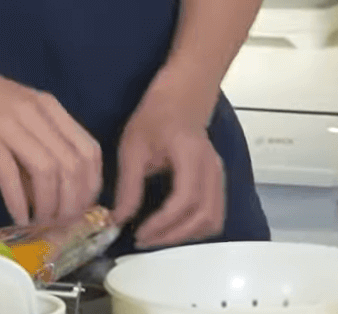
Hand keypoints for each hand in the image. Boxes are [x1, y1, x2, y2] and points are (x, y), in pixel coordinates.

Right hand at [0, 48, 102, 225]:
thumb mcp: (18, 113)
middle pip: (72, 164)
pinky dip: (18, 201)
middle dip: (73, 200)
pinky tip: (19, 217)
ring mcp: (11, 125)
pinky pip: (10, 175)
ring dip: (49, 204)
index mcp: (50, 108)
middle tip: (65, 223)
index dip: (91, 183)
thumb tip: (49, 190)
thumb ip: (36, 146)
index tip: (84, 206)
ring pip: (47, 171)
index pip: (89, 149)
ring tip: (42, 223)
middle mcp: (37, 115)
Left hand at [113, 69, 224, 248]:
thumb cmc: (156, 116)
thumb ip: (128, 186)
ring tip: (157, 236)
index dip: (163, 223)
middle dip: (173, 235)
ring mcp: (218, 175)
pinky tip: (171, 227)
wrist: (183, 96)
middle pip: (204, 216)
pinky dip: (195, 228)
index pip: (185, 199)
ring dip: (186, 235)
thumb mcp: (133, 147)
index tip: (138, 232)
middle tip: (143, 240)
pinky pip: (213, 214)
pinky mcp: (217, 181)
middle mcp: (212, 167)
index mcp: (191, 155)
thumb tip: (118, 220)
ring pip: (213, 219)